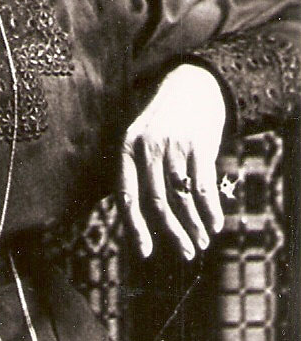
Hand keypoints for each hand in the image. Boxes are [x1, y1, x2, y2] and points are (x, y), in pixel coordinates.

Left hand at [118, 63, 225, 259]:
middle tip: (187, 254)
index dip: (135, 227)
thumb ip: (135, 174)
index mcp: (126, 149)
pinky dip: (211, 210)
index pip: (127, 195)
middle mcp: (148, 147)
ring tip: (201, 242)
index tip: (145, 253)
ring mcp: (174, 145)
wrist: (190, 86)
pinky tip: (214, 224)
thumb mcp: (138, 140)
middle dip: (174, 234)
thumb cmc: (161, 125)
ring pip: (183, 198)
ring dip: (194, 226)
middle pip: (159, 202)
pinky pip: (204, 186)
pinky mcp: (199, 144)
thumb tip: (135, 222)